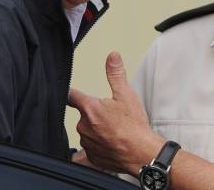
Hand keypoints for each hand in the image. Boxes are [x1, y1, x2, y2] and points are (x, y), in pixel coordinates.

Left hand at [68, 52, 164, 174]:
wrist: (142, 153)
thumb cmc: (134, 126)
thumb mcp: (126, 94)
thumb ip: (116, 74)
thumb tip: (112, 56)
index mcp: (90, 109)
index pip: (72, 96)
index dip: (73, 93)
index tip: (71, 93)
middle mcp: (84, 126)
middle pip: (84, 116)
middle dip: (95, 114)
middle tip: (113, 116)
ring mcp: (87, 143)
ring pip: (88, 132)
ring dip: (98, 130)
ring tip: (115, 130)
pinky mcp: (92, 157)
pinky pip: (92, 148)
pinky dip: (101, 144)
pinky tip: (113, 142)